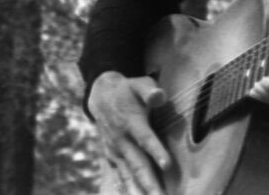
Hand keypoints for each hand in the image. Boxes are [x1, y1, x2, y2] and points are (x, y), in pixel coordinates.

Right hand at [88, 71, 170, 194]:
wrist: (101, 97)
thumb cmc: (128, 90)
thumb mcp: (140, 84)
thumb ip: (150, 91)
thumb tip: (160, 95)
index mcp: (131, 122)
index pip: (145, 139)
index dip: (156, 151)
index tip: (167, 165)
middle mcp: (121, 140)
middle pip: (138, 164)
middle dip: (150, 182)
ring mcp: (115, 150)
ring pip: (129, 174)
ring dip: (139, 190)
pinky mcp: (111, 156)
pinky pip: (119, 175)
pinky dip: (125, 188)